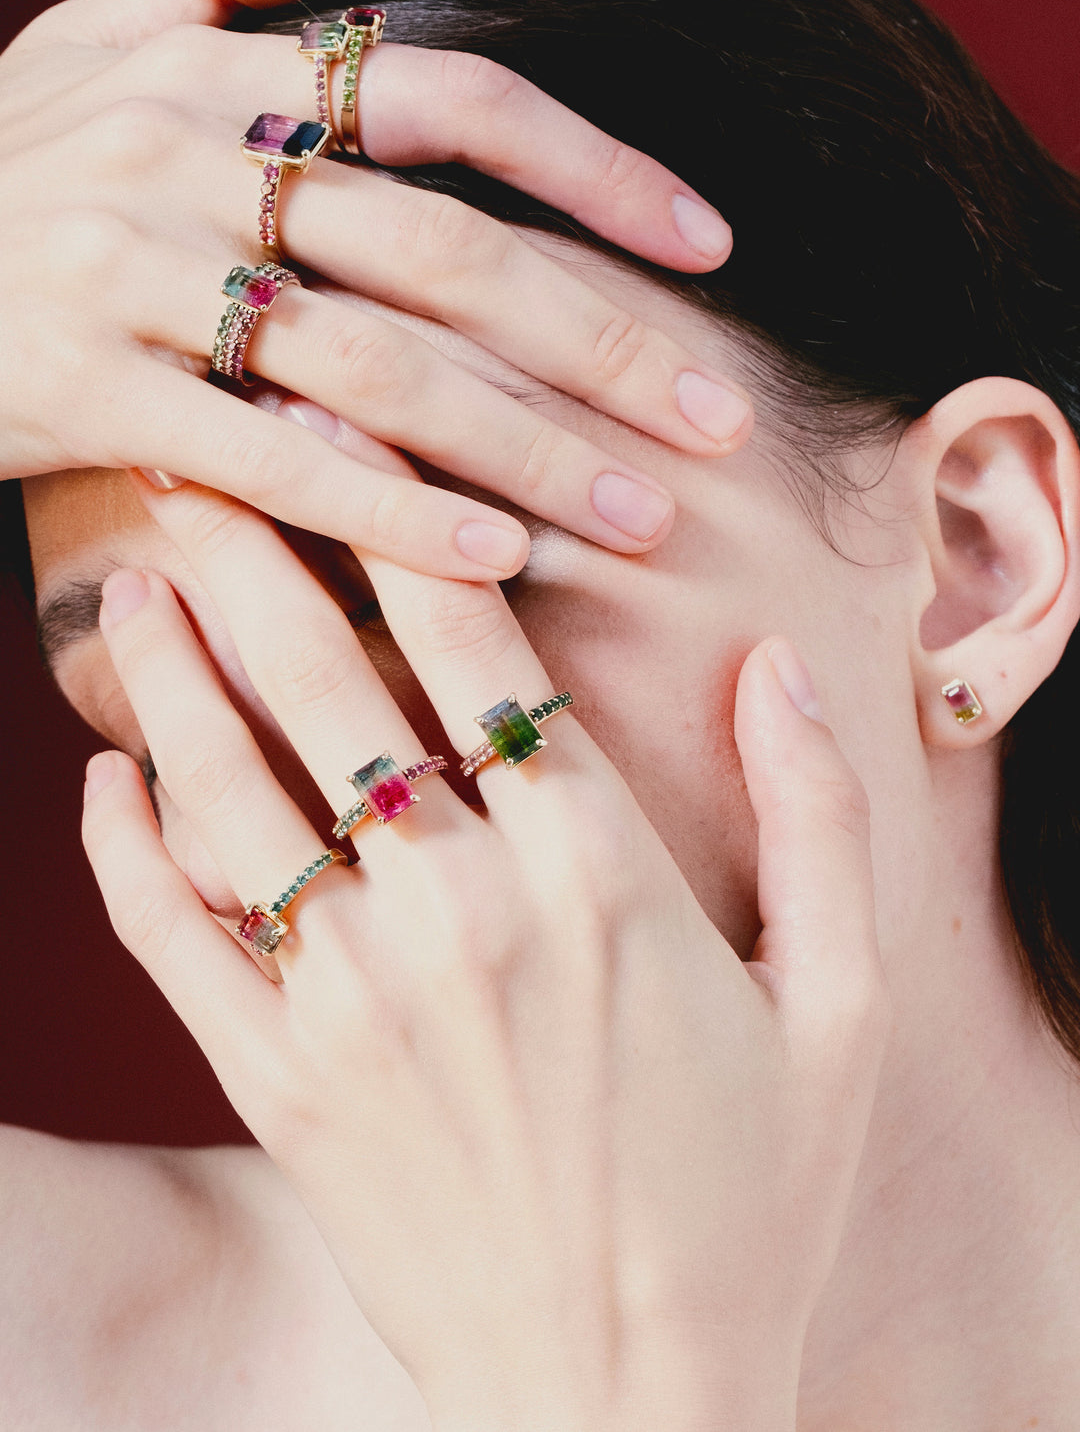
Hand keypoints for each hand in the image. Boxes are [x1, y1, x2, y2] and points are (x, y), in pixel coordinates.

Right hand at [1, 0, 750, 575]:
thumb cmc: (2, 155)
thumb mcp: (97, 28)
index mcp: (225, 71)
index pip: (458, 99)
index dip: (596, 168)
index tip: (712, 247)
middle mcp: (193, 159)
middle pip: (450, 254)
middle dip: (602, 342)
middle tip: (720, 426)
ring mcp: (135, 273)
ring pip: (378, 368)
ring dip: (527, 449)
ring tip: (644, 522)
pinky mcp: (87, 387)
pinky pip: (270, 459)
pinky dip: (390, 513)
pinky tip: (495, 562)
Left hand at [82, 474, 887, 1431]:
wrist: (626, 1400)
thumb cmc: (755, 1201)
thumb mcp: (841, 1005)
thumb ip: (819, 817)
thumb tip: (782, 661)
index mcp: (598, 873)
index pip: (478, 649)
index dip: (408, 524)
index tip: (354, 438)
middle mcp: (461, 914)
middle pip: (329, 685)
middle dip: (257, 553)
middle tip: (201, 459)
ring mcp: (353, 1003)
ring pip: (232, 791)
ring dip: (170, 672)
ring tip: (131, 575)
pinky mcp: (280, 1090)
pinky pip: (175, 942)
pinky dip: (125, 851)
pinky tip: (98, 778)